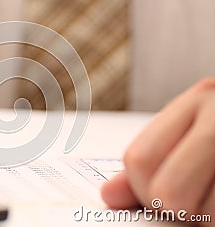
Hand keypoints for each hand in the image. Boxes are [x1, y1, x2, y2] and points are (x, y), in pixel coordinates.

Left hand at [101, 78, 214, 224]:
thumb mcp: (190, 132)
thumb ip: (149, 162)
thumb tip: (108, 196)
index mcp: (198, 99)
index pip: (139, 159)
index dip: (141, 189)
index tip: (156, 193)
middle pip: (167, 190)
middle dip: (173, 207)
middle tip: (189, 202)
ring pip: (207, 212)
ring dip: (206, 217)